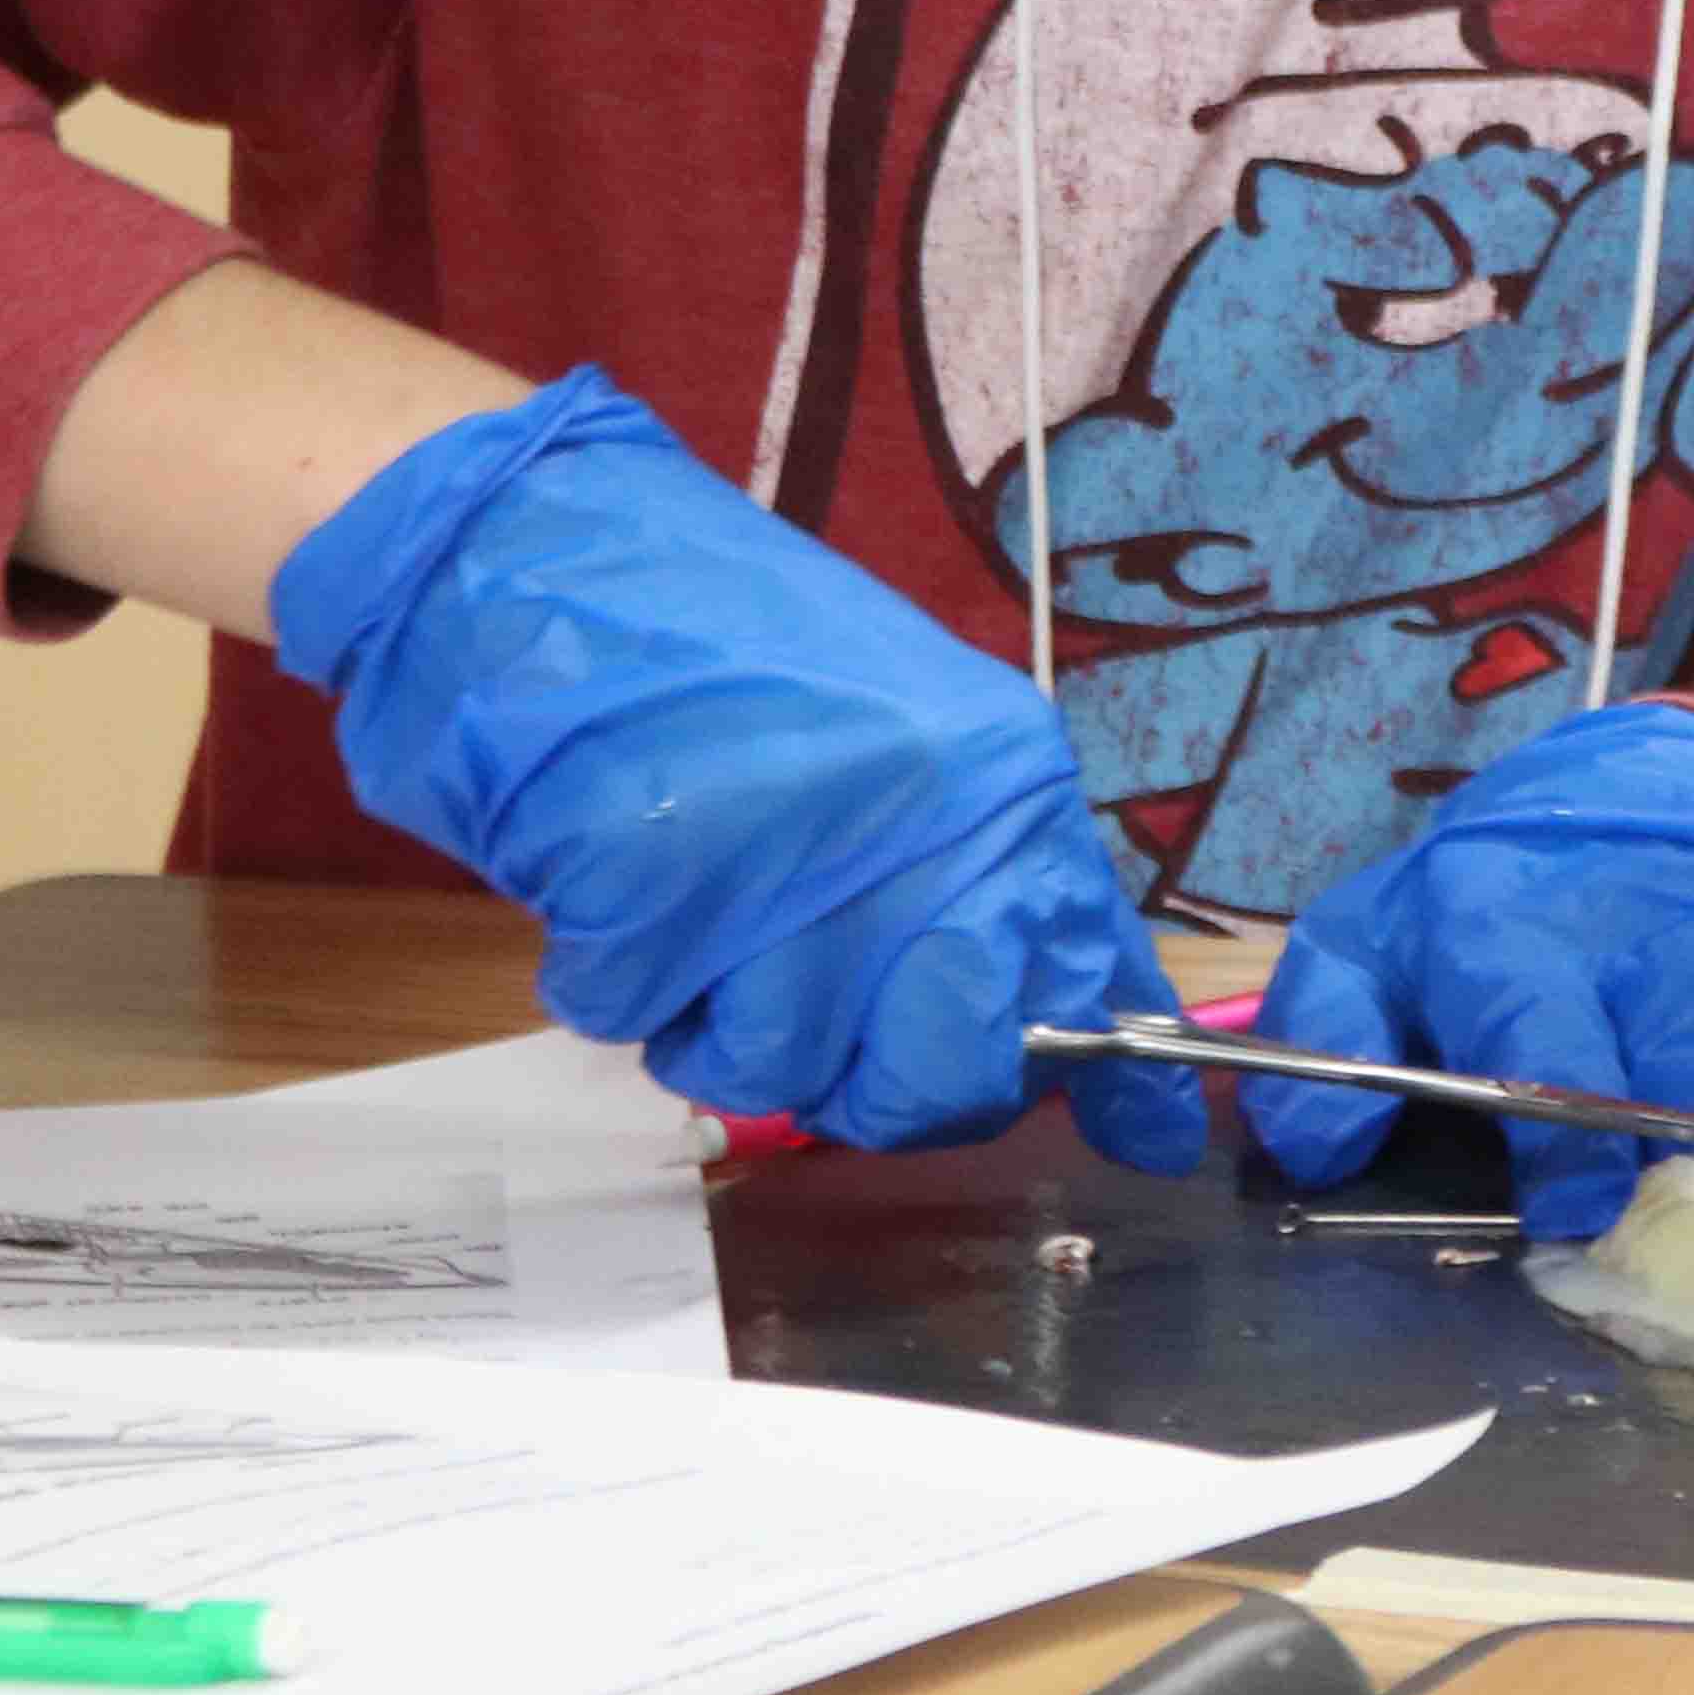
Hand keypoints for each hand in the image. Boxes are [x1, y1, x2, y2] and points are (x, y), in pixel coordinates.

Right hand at [272, 370, 1202, 1168]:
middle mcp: (920, 827)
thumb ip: (978, 876)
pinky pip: (638, 1019)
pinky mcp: (650, 892)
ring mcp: (787, 864)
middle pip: (940, 1071)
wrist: (546, 554)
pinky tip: (615, 882)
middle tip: (809, 1013)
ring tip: (693, 912)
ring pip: (776, 1068)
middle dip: (876, 1084)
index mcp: (1000, 784)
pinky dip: (615, 975)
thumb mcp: (902, 745)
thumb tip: (1076, 1017)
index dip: (1106, 1071)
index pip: (1088, 968)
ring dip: (715, 1021)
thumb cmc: (724, 655)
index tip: (1147, 1140)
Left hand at [1246, 704, 1693, 1241]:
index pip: (1534, 1046)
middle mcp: (1635, 914)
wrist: (1671, 772)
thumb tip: (1317, 1151)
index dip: (1561, 1149)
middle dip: (1683, 1158)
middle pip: (1678, 1067)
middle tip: (1676, 1215)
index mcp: (1501, 920)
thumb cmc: (1513, 885)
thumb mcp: (1386, 930)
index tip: (1577, 1214)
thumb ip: (1330, 1027)